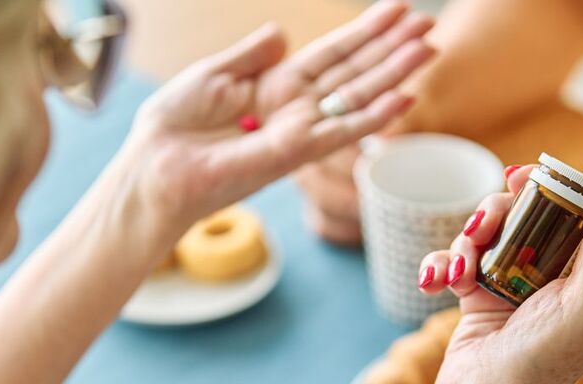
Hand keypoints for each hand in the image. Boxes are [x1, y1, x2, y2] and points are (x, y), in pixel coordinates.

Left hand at [110, 1, 433, 241]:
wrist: (155, 168)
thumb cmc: (174, 127)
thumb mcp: (212, 74)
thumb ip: (251, 55)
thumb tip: (282, 32)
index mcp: (276, 86)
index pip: (331, 54)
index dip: (364, 32)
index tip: (398, 10)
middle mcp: (296, 108)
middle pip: (354, 71)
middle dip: (391, 48)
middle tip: (428, 25)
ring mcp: (300, 131)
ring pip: (358, 97)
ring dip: (395, 73)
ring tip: (428, 48)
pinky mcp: (296, 152)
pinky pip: (343, 131)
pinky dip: (376, 115)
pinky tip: (406, 97)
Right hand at [418, 166, 582, 383]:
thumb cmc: (544, 364)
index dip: (556, 187)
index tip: (526, 179)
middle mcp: (560, 273)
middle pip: (531, 209)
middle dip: (499, 211)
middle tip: (483, 226)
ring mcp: (518, 280)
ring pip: (491, 227)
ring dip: (468, 239)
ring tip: (462, 267)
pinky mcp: (483, 291)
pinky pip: (461, 256)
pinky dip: (445, 263)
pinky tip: (439, 282)